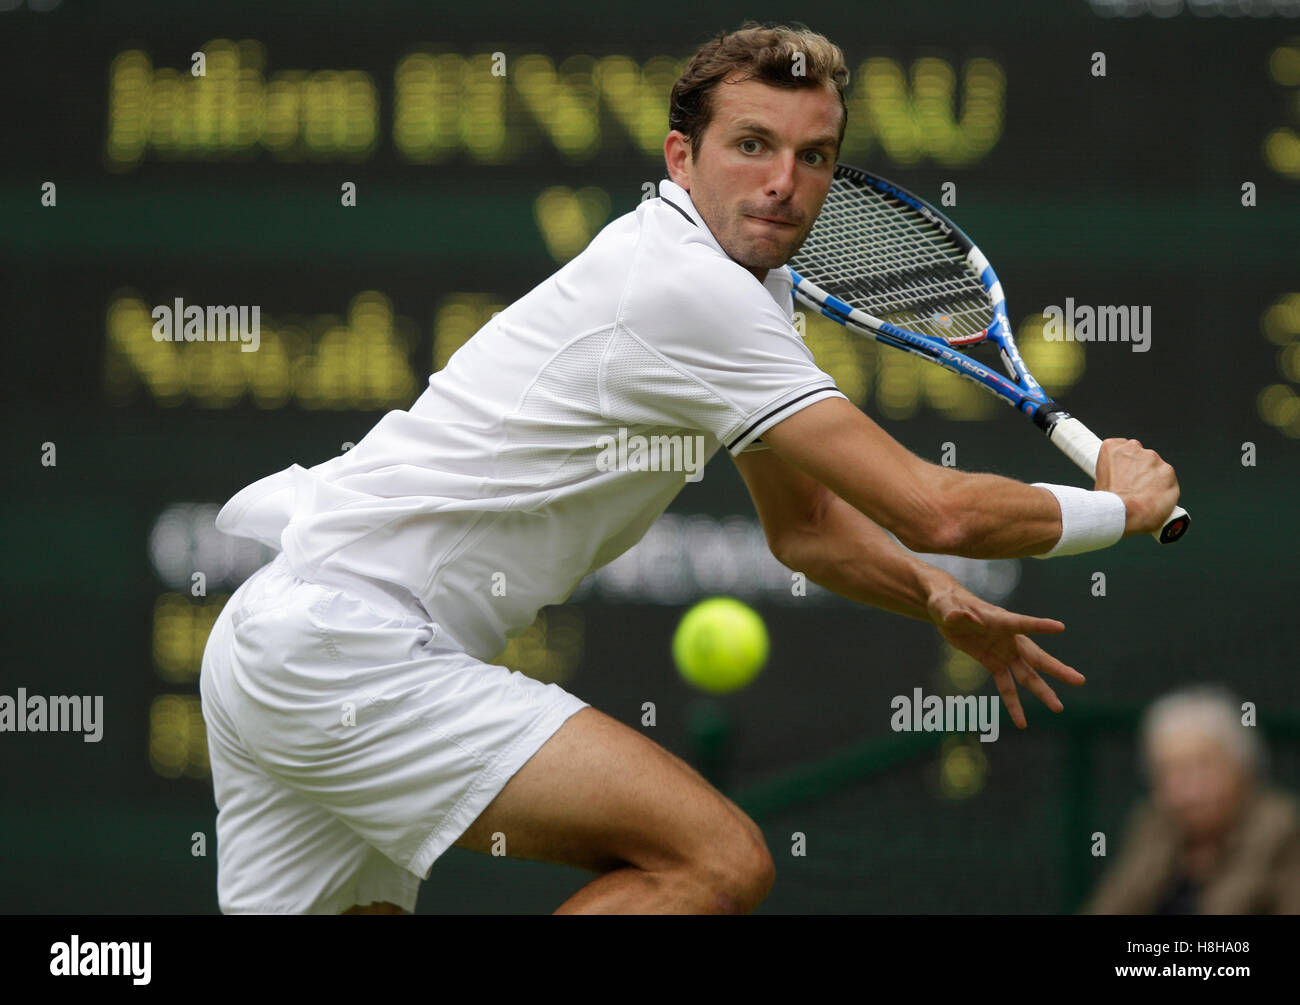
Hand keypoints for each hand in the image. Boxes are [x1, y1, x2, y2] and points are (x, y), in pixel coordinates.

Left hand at [926, 584, 1084, 728]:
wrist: (945, 611)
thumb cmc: (946, 602)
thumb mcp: (945, 605)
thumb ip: (952, 612)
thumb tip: (957, 617)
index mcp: (1000, 620)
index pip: (1022, 623)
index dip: (1040, 625)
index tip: (1060, 627)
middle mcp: (1008, 638)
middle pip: (1036, 656)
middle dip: (1057, 669)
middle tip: (1080, 680)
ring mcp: (1003, 652)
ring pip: (1027, 675)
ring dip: (1042, 691)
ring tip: (1059, 708)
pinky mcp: (993, 663)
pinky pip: (1006, 686)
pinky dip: (1013, 703)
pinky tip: (1022, 722)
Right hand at [1094, 437, 1179, 535]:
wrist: (1122, 514)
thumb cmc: (1107, 502)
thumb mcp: (1098, 481)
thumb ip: (1112, 471)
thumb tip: (1118, 479)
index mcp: (1112, 448)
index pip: (1122, 447)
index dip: (1123, 463)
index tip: (1123, 474)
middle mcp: (1133, 448)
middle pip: (1140, 456)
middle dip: (1139, 470)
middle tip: (1133, 488)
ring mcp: (1153, 458)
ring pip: (1156, 467)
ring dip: (1152, 479)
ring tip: (1143, 497)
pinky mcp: (1168, 471)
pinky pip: (1169, 480)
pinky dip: (1164, 489)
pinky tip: (1154, 500)